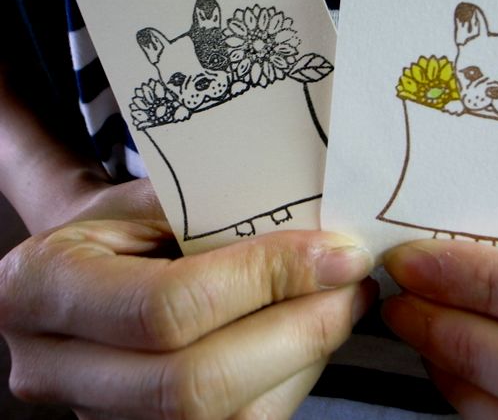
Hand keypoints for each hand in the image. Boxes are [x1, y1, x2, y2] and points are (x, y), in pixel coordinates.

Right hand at [0, 218, 374, 418]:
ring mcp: (97, 414)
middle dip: (297, 332)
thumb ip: (223, 215)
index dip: (266, 281)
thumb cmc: (124, 223)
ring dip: (302, 360)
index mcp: (45, 288)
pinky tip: (310, 337)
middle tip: (351, 285)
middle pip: (195, 384)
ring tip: (342, 305)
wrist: (85, 264)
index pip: (170, 305)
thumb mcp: (152, 199)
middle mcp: (55, 367)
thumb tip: (322, 238)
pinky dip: (289, 381)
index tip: (336, 253)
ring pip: (222, 417)